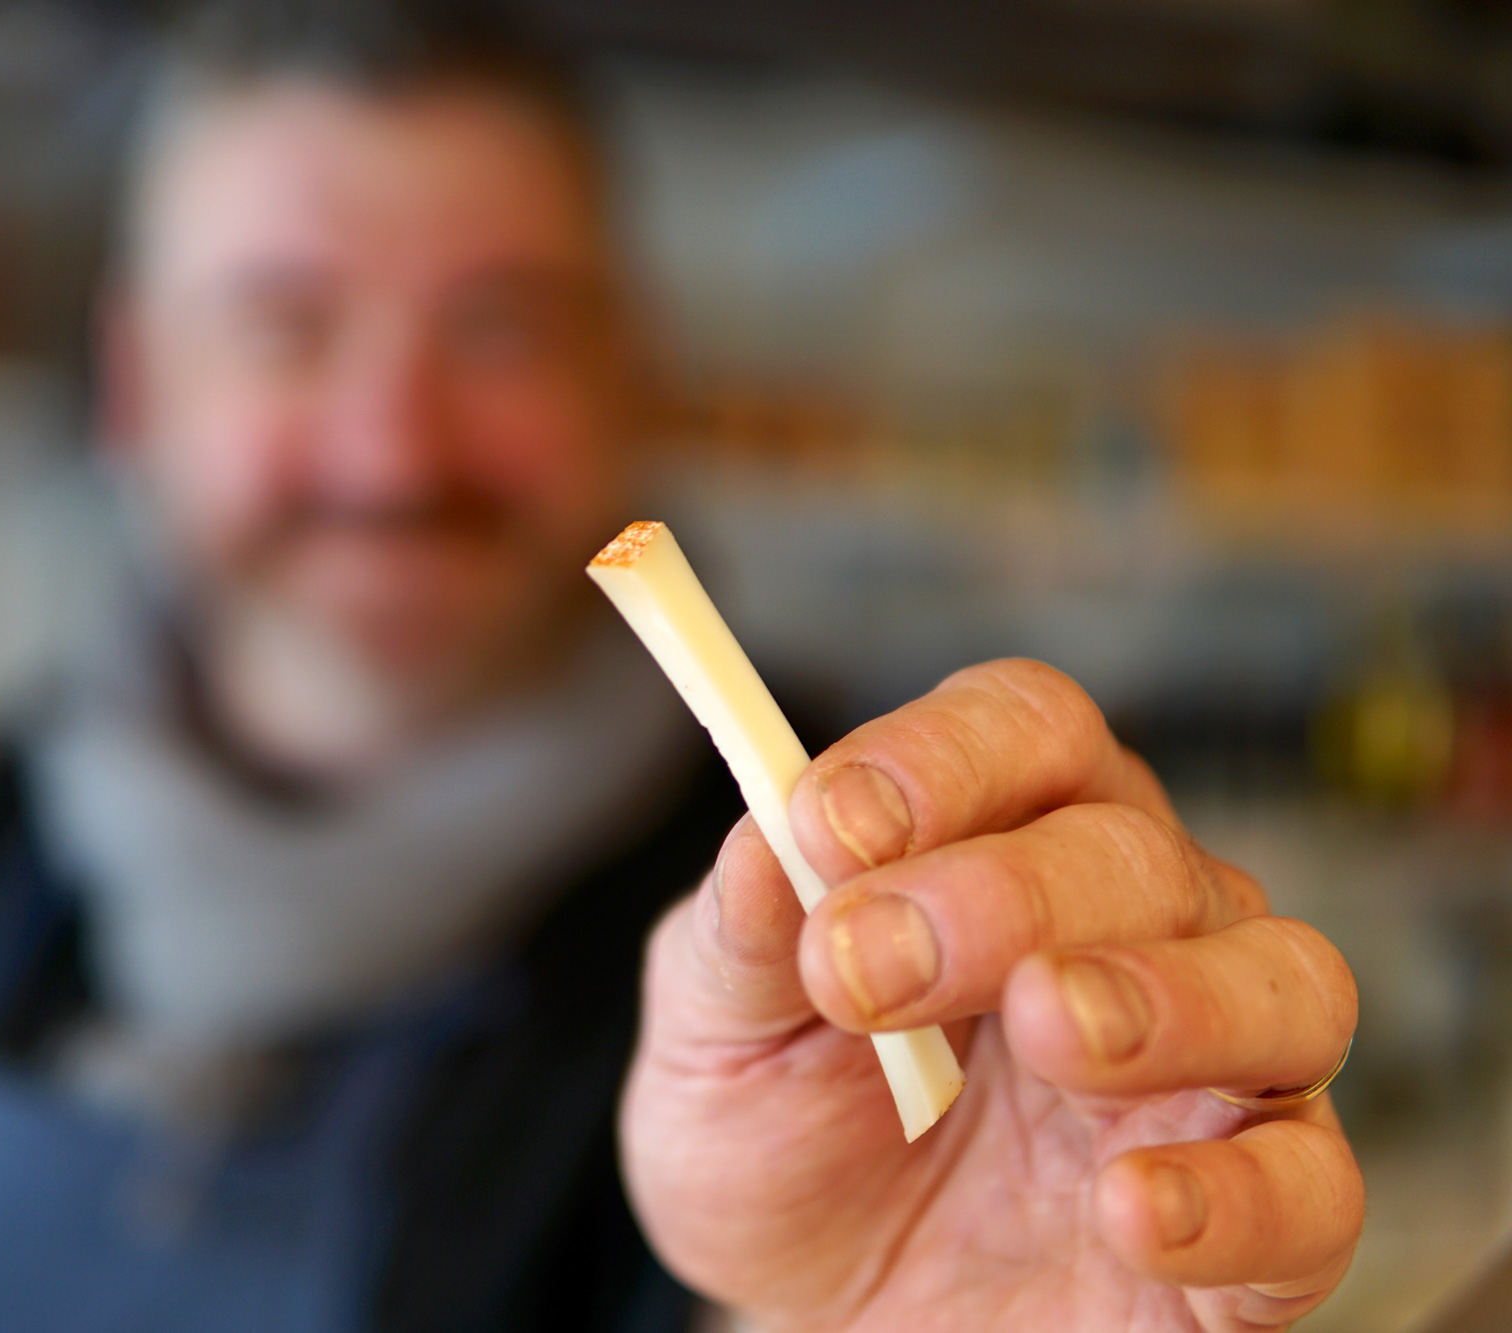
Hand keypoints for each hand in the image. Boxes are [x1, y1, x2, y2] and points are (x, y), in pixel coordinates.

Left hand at [621, 660, 1360, 1331]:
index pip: (1022, 730)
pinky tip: (1129, 1206)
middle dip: (1002, 893)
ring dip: (1168, 997)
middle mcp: (1133, 929)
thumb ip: (743, 937)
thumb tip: (765, 838)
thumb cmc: (785, 1141)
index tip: (830, 824)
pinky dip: (1237, 1193)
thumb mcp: (719, 1035)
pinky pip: (1308, 1189)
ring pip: (1280, 982)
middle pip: (1131, 848)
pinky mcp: (1255, 1225)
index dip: (938, 759)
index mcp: (1002, 840)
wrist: (818, 1316)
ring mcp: (1208, 1075)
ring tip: (1053, 1030)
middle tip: (871, 967)